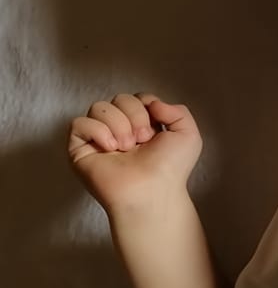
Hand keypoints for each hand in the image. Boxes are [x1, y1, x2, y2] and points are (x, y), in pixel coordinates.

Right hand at [67, 93, 202, 214]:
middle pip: (119, 98)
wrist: (152, 190)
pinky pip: (79, 123)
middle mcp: (120, 130)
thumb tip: (152, 103)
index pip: (137, 98)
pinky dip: (97, 131)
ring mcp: (99, 139)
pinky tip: (110, 148)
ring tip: (127, 147)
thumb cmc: (171, 169)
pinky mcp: (80, 149)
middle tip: (142, 140)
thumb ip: (177, 110)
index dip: (147, 107)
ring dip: (118, 124)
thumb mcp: (188, 135)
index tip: (156, 130)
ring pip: (99, 107)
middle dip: (135, 115)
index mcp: (143, 125)